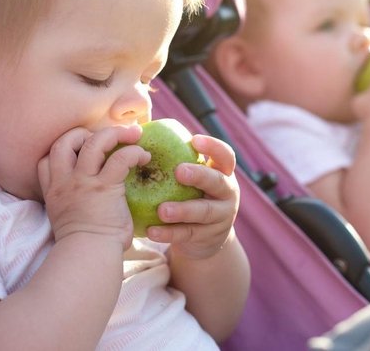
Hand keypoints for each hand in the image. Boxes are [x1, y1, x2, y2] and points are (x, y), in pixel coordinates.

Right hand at [38, 125, 149, 250]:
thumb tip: (99, 206)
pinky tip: (144, 156)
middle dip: (83, 133)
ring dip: (113, 133)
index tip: (79, 153)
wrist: (88, 258)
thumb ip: (77, 206)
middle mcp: (64, 183)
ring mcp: (83, 182)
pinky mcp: (104, 186)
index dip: (60, 152)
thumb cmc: (85, 248)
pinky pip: (120, 158)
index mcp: (54, 193)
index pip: (45, 161)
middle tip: (105, 138)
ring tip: (131, 134)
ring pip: (92, 142)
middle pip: (63, 142)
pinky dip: (134, 152)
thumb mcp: (69, 224)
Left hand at [147, 135, 239, 259]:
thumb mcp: (193, 179)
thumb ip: (178, 159)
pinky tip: (151, 231)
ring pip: (204, 212)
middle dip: (199, 176)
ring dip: (182, 210)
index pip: (225, 156)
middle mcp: (227, 193)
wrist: (205, 239)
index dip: (213, 147)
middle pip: (218, 182)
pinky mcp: (209, 238)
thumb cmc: (191, 195)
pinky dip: (169, 234)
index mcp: (223, 173)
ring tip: (161, 210)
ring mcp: (221, 217)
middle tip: (179, 172)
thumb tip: (142, 131)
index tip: (194, 139)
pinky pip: (188, 235)